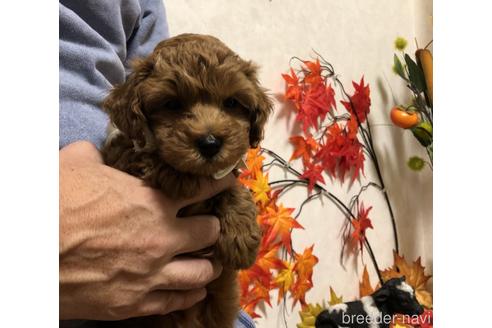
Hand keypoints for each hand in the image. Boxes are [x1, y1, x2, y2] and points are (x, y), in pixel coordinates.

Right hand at [59, 141, 235, 319]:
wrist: (28, 252)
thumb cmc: (54, 203)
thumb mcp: (75, 164)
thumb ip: (96, 155)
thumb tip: (97, 150)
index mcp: (152, 200)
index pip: (202, 190)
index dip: (220, 184)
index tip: (229, 183)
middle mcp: (162, 237)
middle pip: (209, 232)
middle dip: (213, 226)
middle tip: (212, 225)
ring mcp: (151, 273)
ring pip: (201, 272)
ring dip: (208, 264)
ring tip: (210, 261)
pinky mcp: (134, 303)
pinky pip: (175, 302)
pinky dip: (189, 295)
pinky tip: (195, 291)